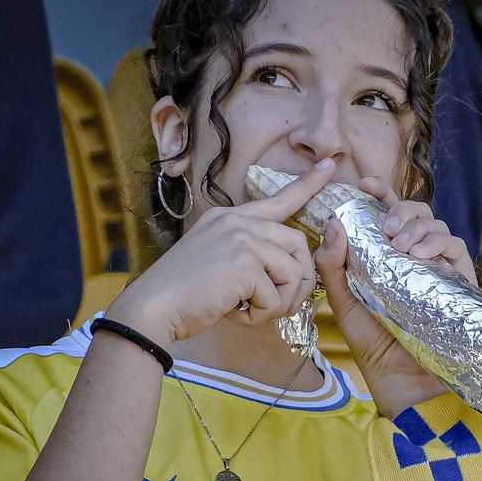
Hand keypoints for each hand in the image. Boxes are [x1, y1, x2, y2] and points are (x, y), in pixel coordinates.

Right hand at [104, 163, 332, 347]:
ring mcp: (242, 239)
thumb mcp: (217, 261)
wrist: (152, 308)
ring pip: (294, 272)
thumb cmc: (184, 293)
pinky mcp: (244, 263)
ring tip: (253, 311)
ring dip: (279, 302)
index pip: (278, 198)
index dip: (308, 184)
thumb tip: (285, 273)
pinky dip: (261, 315)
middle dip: (299, 281)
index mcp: (231, 218)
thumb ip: (248, 256)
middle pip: (299, 244)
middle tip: (281, 306)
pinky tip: (236, 314)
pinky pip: (276, 296)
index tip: (329, 166)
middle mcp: (238, 222)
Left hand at [314, 178, 476, 417]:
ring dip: (418, 226)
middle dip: (401, 208)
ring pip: (437, 225)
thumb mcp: (343, 303)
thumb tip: (332, 224)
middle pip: (417, 213)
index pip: (388, 215)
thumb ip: (333, 266)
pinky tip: (419, 254)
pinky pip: (456, 247)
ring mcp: (439, 269)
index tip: (368, 184)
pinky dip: (438, 242)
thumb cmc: (373, 346)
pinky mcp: (460, 282)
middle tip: (385, 225)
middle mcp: (415, 259)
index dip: (382, 194)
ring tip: (400, 244)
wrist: (402, 381)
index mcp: (387, 257)